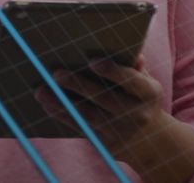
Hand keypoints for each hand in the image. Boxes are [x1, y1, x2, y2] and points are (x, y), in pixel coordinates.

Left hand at [34, 55, 170, 160]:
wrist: (152, 142)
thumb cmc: (141, 101)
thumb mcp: (147, 84)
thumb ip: (136, 67)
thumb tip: (132, 51)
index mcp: (149, 93)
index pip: (132, 81)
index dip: (113, 71)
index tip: (92, 61)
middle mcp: (137, 113)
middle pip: (104, 98)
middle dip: (79, 85)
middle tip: (57, 74)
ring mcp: (121, 130)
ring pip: (87, 115)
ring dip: (62, 102)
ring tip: (41, 90)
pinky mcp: (106, 143)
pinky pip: (81, 127)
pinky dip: (62, 115)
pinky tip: (46, 104)